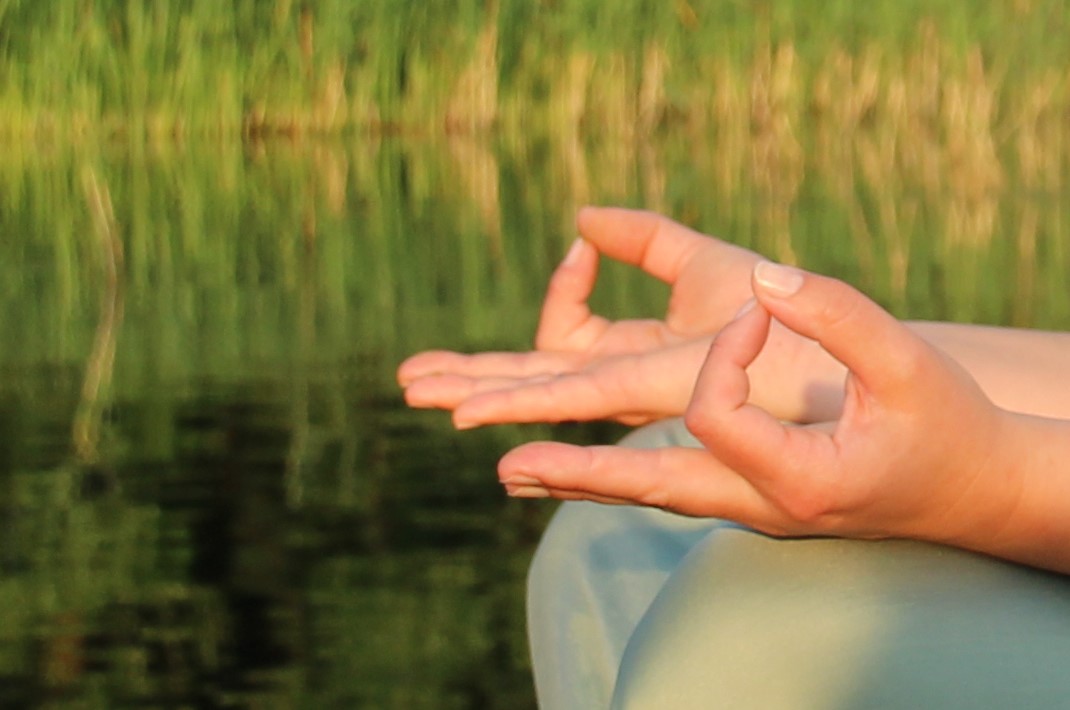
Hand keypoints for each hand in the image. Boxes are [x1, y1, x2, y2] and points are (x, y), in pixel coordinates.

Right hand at [398, 207, 829, 426]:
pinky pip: (573, 395)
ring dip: (476, 391)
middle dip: (469, 378)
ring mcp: (634, 393)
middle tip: (407, 382)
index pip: (565, 340)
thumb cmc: (778, 312)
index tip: (584, 246)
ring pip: (539, 393)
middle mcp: (625, 383)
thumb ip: (643, 239)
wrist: (844, 352)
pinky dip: (519, 401)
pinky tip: (470, 409)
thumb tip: (579, 220)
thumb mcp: (704, 265)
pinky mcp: (653, 388)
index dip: (559, 297)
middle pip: (533, 379)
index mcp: (633, 354)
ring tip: (415, 391)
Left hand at [499, 262, 1018, 548]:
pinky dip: (613, 480)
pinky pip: (667, 489)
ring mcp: (749, 510)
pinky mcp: (745, 498)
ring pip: (650, 497)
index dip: (725, 350)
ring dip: (579, 481)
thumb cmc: (945, 427)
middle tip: (505, 463)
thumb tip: (763, 278)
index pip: (714, 410)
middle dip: (577, 472)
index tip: (755, 305)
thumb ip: (835, 313)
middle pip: (650, 489)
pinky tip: (571, 468)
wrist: (966, 490)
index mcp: (796, 478)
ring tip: (510, 471)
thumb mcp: (904, 363)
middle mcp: (760, 507)